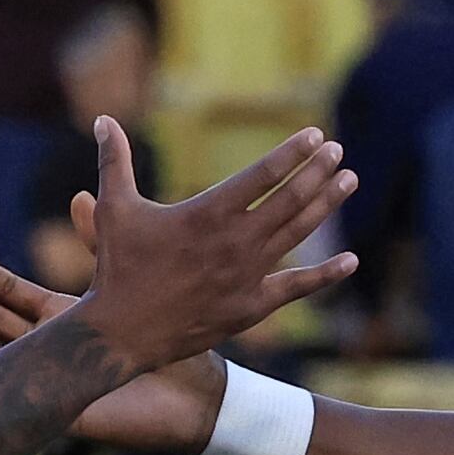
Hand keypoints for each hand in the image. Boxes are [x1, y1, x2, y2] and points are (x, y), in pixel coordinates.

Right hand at [0, 231, 224, 453]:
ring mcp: (49, 377)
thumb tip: (80, 194)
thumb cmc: (172, 342)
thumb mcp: (129, 282)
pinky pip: (16, 397)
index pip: (7, 292)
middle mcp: (47, 347)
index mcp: (60, 317)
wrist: (196, 396)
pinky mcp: (59, 407)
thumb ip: (102, 243)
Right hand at [71, 120, 355, 381]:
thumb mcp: (113, 210)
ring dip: (326, 204)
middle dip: (317, 172)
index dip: (291, 153)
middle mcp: (235, 242)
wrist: (121, 334)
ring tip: (348, 180)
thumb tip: (102, 120)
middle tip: (338, 151)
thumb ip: (114, 161)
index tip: (314, 136)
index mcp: (207, 214)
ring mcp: (247, 275)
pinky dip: (326, 274)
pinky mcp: (251, 307)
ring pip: (297, 233)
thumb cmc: (117, 269)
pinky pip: (297, 287)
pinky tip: (351, 260)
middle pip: (289, 199)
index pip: (261, 175)